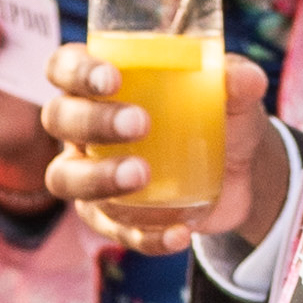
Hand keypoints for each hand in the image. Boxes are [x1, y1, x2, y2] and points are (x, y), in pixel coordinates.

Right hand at [37, 40, 267, 227]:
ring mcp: (92, 174)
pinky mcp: (114, 217)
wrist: (239, 168)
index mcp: (101, 83)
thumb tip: (242, 78)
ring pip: (66, 179)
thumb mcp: (235, 93)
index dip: (76, 71)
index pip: (66, 67)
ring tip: (141, 175)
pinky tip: (179, 232)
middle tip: (139, 125)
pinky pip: (115, 230)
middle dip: (93, 121)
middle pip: (60, 119)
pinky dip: (145, 235)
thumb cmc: (219, 112)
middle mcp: (85, 127)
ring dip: (99, 178)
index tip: (112, 79)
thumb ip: (238, 80)